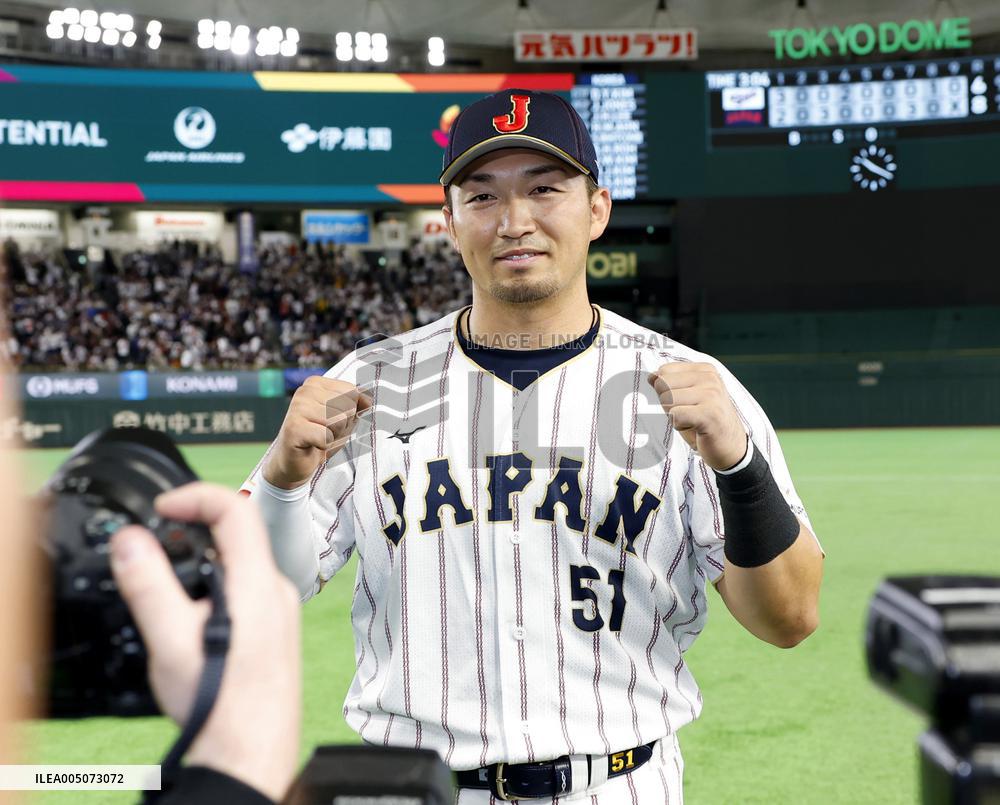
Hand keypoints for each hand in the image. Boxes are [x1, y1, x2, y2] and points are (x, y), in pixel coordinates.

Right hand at [110, 483, 300, 802]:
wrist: (250, 757)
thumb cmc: (220, 707)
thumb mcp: (169, 640)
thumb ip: (148, 584)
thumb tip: (131, 540)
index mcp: (257, 585)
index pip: (234, 510)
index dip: (195, 497)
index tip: (162, 508)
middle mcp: (277, 593)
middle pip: (237, 537)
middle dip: (194, 535)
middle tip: (158, 550)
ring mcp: (281, 613)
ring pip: (240, 568)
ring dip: (203, 568)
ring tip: (171, 599)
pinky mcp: (276, 633)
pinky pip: (246, 593)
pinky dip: (216, 592)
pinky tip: (194, 628)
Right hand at [264, 376, 371, 489]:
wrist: (296, 461)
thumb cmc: (320, 436)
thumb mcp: (344, 417)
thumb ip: (357, 403)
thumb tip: (368, 400)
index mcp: (316, 383)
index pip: (352, 391)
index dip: (349, 412)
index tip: (331, 421)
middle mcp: (304, 391)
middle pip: (347, 406)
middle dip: (342, 425)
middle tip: (324, 432)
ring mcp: (297, 408)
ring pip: (339, 420)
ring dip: (333, 435)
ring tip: (319, 437)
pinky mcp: (294, 428)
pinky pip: (326, 436)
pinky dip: (324, 445)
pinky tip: (312, 444)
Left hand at [649, 362, 747, 470]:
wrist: (731, 446)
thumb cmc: (705, 422)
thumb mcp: (687, 397)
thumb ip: (670, 385)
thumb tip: (652, 376)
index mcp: (704, 370)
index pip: (664, 371)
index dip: (665, 390)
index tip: (685, 402)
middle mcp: (710, 378)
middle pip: (663, 385)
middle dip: (668, 404)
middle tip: (688, 414)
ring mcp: (711, 395)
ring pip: (667, 400)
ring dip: (674, 416)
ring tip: (692, 420)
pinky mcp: (709, 414)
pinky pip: (675, 415)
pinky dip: (679, 425)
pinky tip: (695, 428)